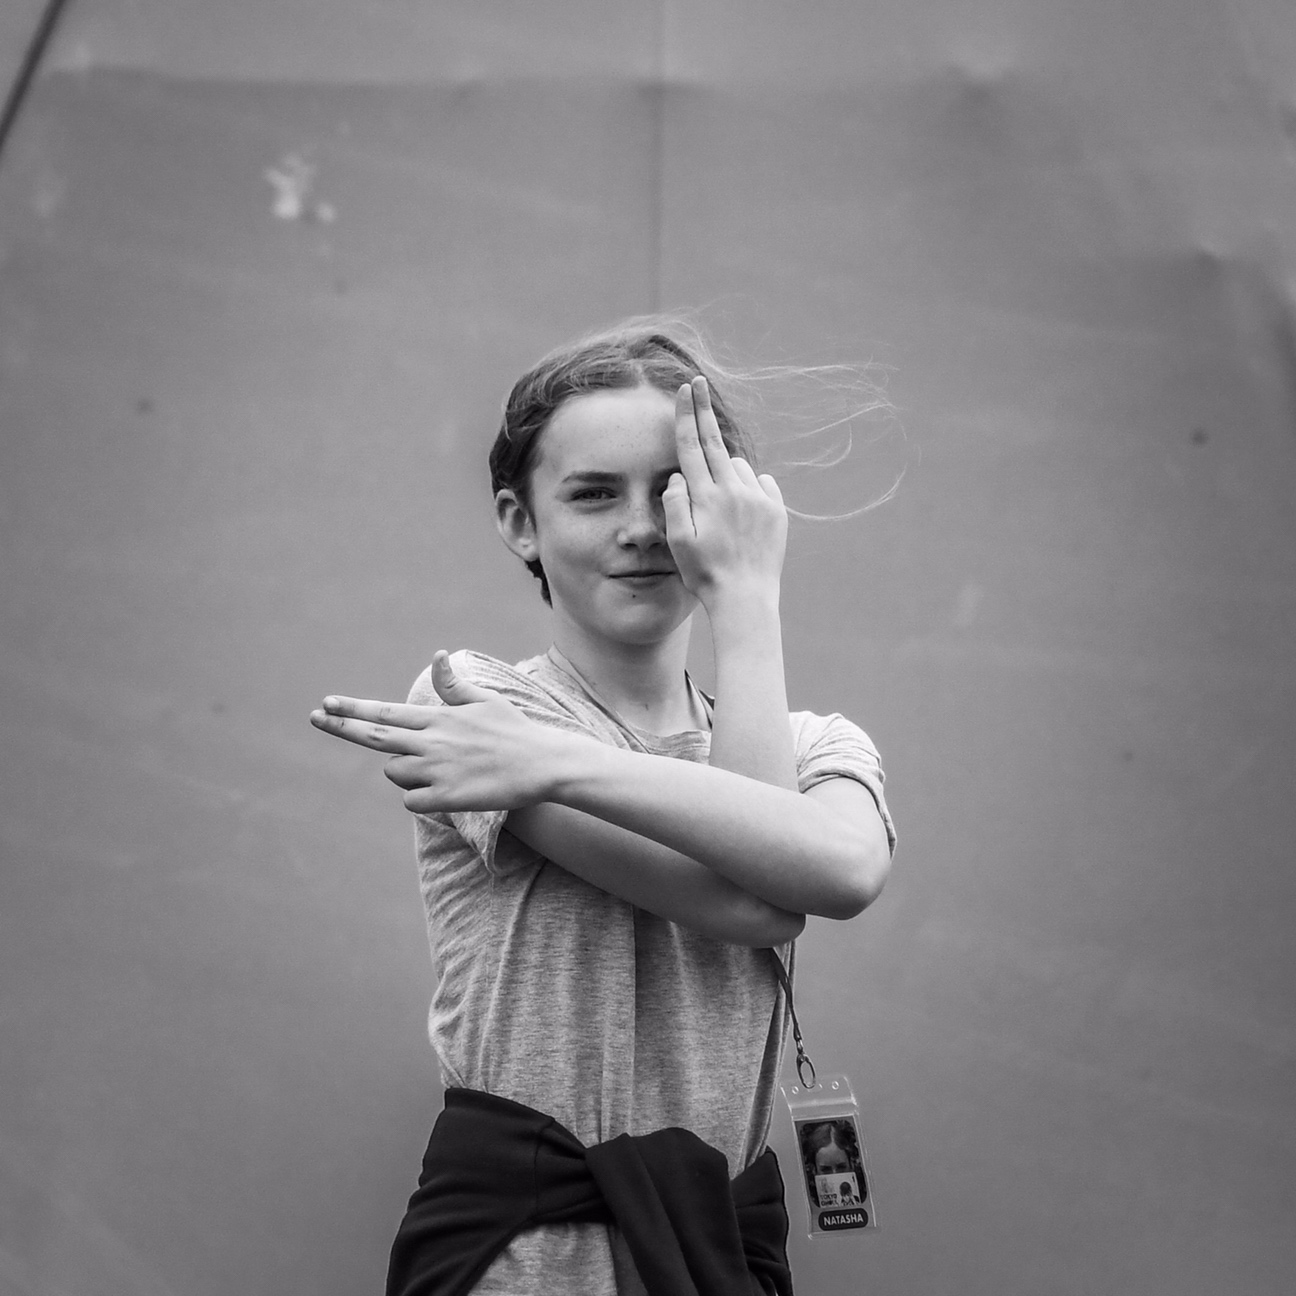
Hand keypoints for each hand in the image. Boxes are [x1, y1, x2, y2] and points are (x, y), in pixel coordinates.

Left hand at [309, 651, 559, 812]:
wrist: (542, 764)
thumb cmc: (514, 730)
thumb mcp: (484, 702)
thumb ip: (453, 687)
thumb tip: (437, 656)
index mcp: (438, 718)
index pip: (385, 712)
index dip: (353, 708)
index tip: (326, 703)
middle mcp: (432, 742)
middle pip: (374, 737)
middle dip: (341, 726)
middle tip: (315, 718)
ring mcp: (437, 770)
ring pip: (395, 773)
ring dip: (405, 771)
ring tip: (438, 768)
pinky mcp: (446, 797)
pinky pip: (411, 801)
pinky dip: (419, 797)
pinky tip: (442, 791)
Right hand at [663, 377, 786, 608]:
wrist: (746, 597)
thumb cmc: (704, 574)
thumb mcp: (677, 542)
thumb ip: (675, 503)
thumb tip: (680, 476)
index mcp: (705, 497)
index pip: (692, 446)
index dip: (686, 416)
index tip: (685, 389)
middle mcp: (733, 491)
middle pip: (715, 442)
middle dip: (703, 410)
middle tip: (698, 383)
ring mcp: (758, 498)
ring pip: (737, 467)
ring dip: (726, 473)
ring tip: (721, 512)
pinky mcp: (777, 510)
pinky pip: (762, 484)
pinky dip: (751, 489)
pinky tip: (743, 515)